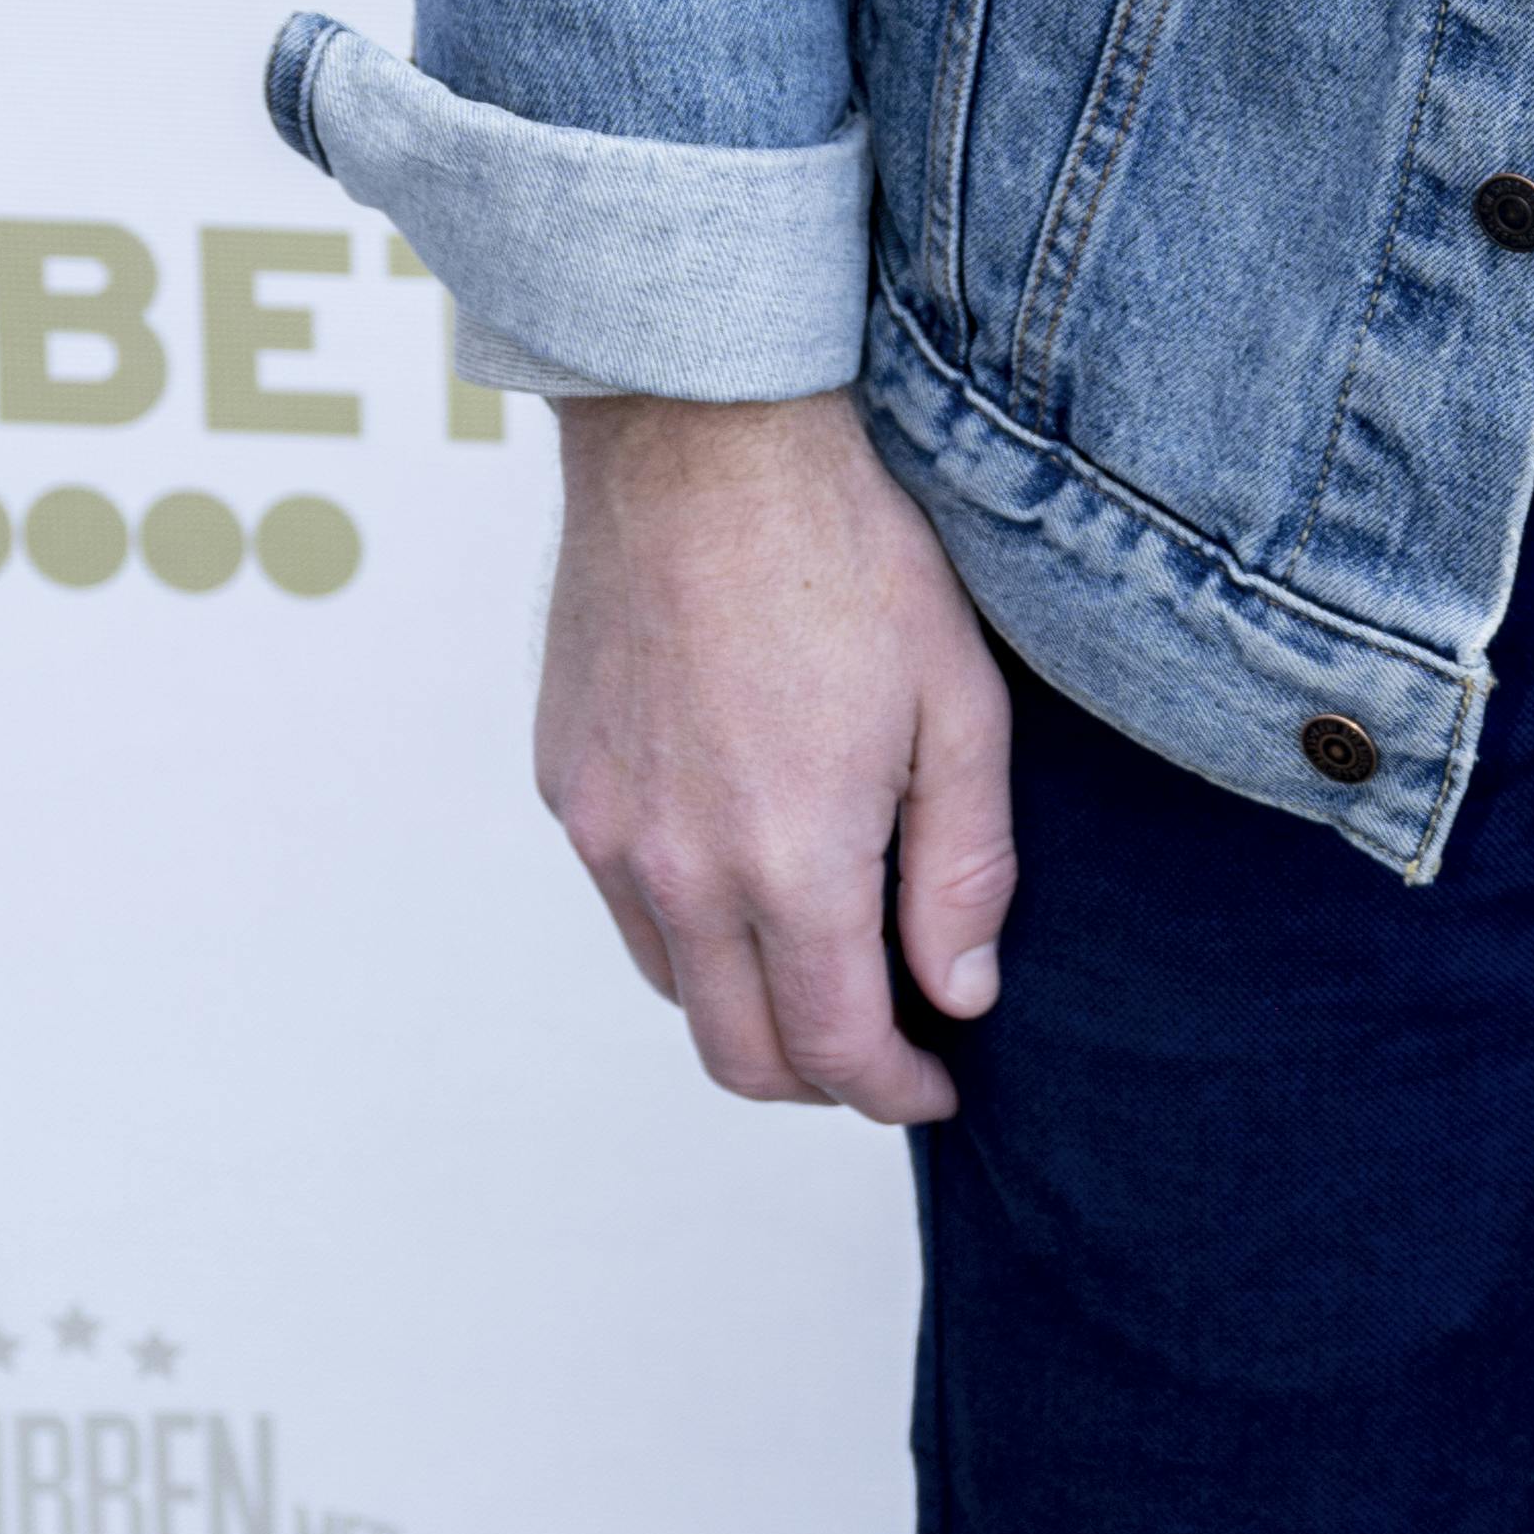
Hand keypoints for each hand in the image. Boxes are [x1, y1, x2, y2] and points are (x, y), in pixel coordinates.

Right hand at [538, 390, 1014, 1122]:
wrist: (703, 443)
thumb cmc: (849, 553)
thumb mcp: (961, 702)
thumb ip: (965, 866)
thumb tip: (960, 992)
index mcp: (789, 859)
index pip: (833, 1048)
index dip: (894, 1090)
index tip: (938, 1081)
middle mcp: (679, 869)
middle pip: (738, 1053)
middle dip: (820, 1080)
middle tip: (885, 1046)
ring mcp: (608, 831)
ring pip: (676, 985)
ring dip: (750, 1004)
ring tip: (825, 957)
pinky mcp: (567, 784)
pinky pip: (626, 902)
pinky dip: (689, 923)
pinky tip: (748, 861)